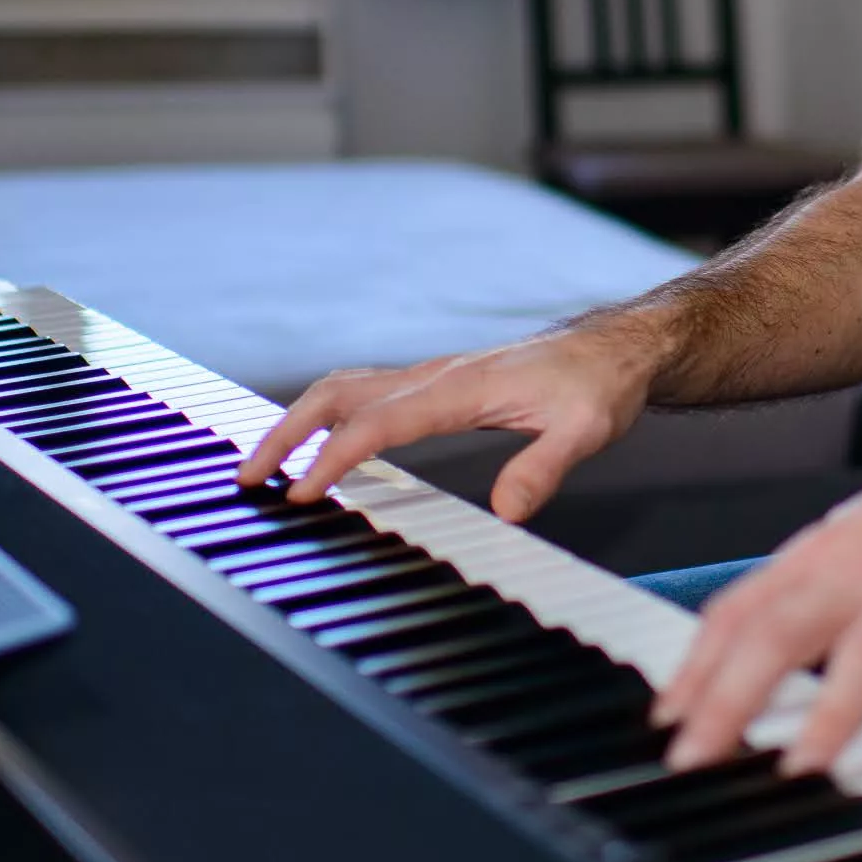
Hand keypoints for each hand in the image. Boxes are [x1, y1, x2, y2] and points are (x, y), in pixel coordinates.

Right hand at [234, 324, 657, 518]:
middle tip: (247, 476)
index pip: (381, 421)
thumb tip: (508, 511)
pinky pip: (365, 393)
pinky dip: (326, 415)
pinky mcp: (437, 385)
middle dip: (287, 432)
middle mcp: (436, 376)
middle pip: (339, 393)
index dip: (336, 456)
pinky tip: (317, 444)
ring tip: (264, 464)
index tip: (302, 491)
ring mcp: (432, 378)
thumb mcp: (587, 431)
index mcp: (461, 387)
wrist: (614, 350)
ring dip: (298, 421)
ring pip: (345, 387)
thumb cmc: (598, 386)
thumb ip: (544, 468)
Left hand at [652, 402, 861, 776]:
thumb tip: (737, 656)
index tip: (663, 721)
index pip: (741, 610)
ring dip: (834, 711)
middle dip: (731, 695)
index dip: (696, 666)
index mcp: (825, 554)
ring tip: (804, 770)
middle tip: (695, 758)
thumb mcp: (856, 541)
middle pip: (783, 629)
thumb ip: (803, 595)